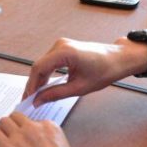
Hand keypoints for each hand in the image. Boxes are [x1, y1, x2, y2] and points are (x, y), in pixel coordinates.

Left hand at [0, 112, 79, 146]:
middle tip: (8, 139)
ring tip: (0, 145)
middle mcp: (34, 127)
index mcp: (49, 127)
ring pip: (3, 121)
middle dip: (10, 126)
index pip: (31, 121)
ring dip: (0, 131)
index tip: (24, 141)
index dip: (25, 132)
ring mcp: (20, 135)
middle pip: (15, 117)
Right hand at [25, 38, 139, 104]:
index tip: (28, 100)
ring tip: (36, 97)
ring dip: (39, 80)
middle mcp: (60, 45)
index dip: (31, 85)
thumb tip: (38, 100)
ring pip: (43, 64)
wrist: (118, 59)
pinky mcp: (63, 48)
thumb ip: (56, 94)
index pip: (39, 68)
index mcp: (64, 52)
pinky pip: (49, 62)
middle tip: (30, 101)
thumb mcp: (79, 87)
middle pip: (39, 66)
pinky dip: (46, 74)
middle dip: (33, 84)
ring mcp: (61, 45)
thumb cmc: (104, 70)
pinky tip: (45, 87)